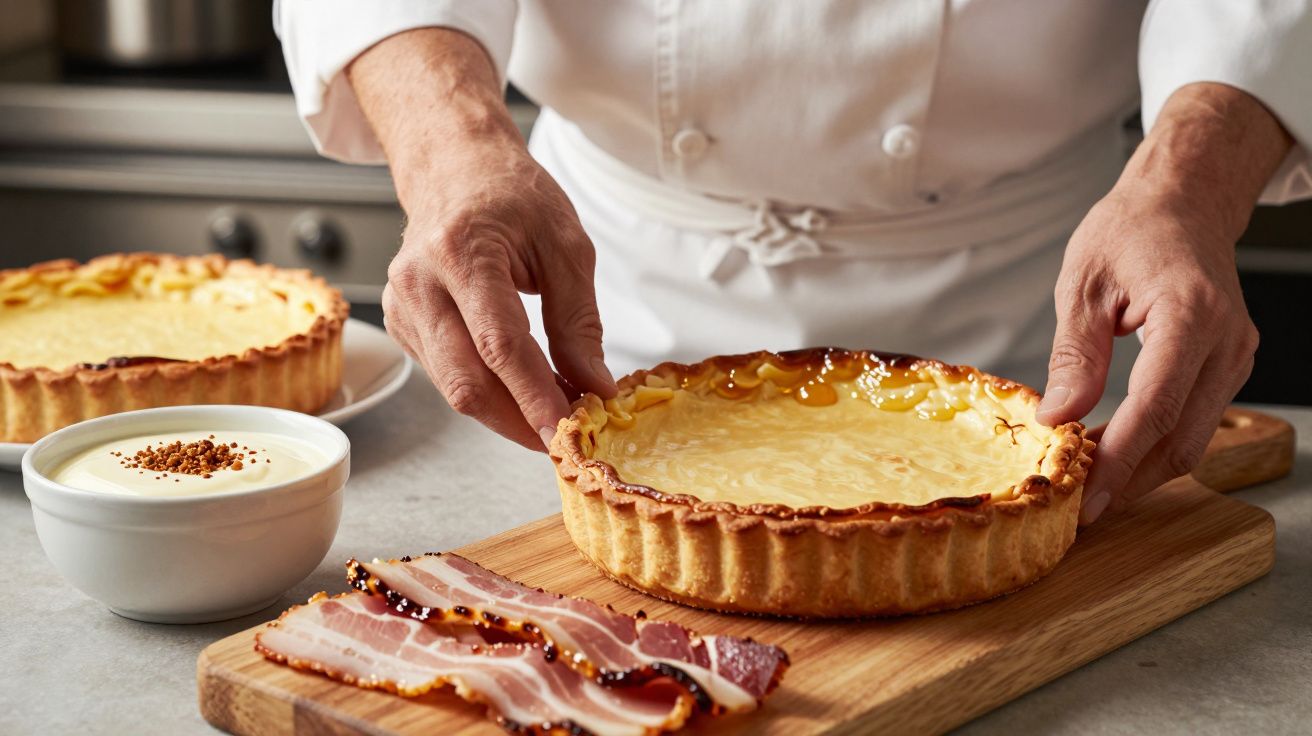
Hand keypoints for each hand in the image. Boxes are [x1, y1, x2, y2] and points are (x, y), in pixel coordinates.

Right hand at [349, 29, 615, 449]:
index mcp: (461, 252)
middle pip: (466, 381)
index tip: (567, 433)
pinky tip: (520, 388)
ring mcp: (401, 307)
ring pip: (454, 389)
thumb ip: (579, 322)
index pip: (500, 345)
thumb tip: (594, 387)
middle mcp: (419, 283)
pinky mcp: (400, 324)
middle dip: (519, 421)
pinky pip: (445, 376)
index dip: (535, 397)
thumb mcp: (566, 245)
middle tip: (568, 436)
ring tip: (553, 410)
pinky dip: (487, 393)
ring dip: (506, 412)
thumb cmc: (511, 195)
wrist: (454, 166)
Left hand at [1038, 189, 1256, 523]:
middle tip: (1081, 507)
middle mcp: (1227, 341)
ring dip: (1143, 467)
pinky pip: (1196, 419)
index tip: (1086, 498)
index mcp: (1191, 314)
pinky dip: (1156, 444)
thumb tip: (1057, 416)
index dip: (1119, 460)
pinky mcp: (1230, 364)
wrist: (1181, 204)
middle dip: (1131, 480)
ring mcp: (1236, 355)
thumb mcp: (1083, 285)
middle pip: (1183, 438)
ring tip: (1090, 483)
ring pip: (1194, 438)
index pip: (1155, 408)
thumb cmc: (1130, 231)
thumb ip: (1074, 354)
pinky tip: (1114, 451)